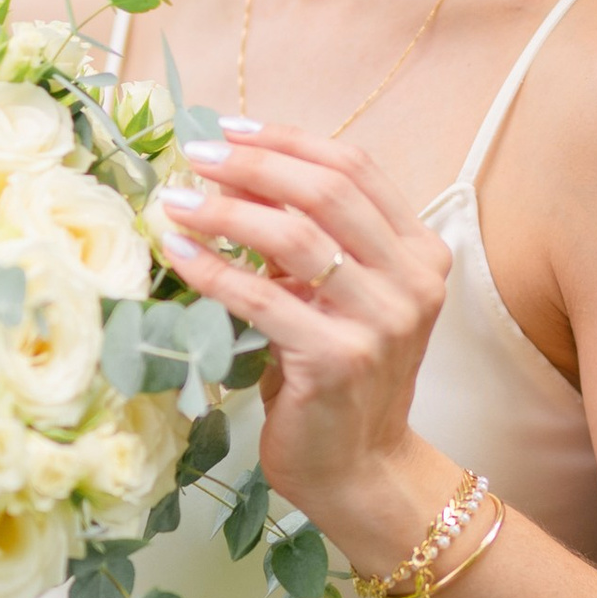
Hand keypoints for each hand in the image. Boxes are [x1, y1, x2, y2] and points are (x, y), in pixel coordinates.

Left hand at [153, 122, 451, 543]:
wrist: (359, 468)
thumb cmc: (339, 378)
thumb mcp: (337, 297)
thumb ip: (309, 241)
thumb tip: (232, 175)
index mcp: (420, 252)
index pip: (355, 168)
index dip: (289, 141)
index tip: (230, 129)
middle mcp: (413, 280)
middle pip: (328, 190)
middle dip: (254, 165)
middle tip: (196, 157)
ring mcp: (382, 321)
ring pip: (296, 237)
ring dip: (226, 211)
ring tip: (176, 202)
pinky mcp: (340, 360)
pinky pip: (264, 298)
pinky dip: (215, 270)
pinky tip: (179, 254)